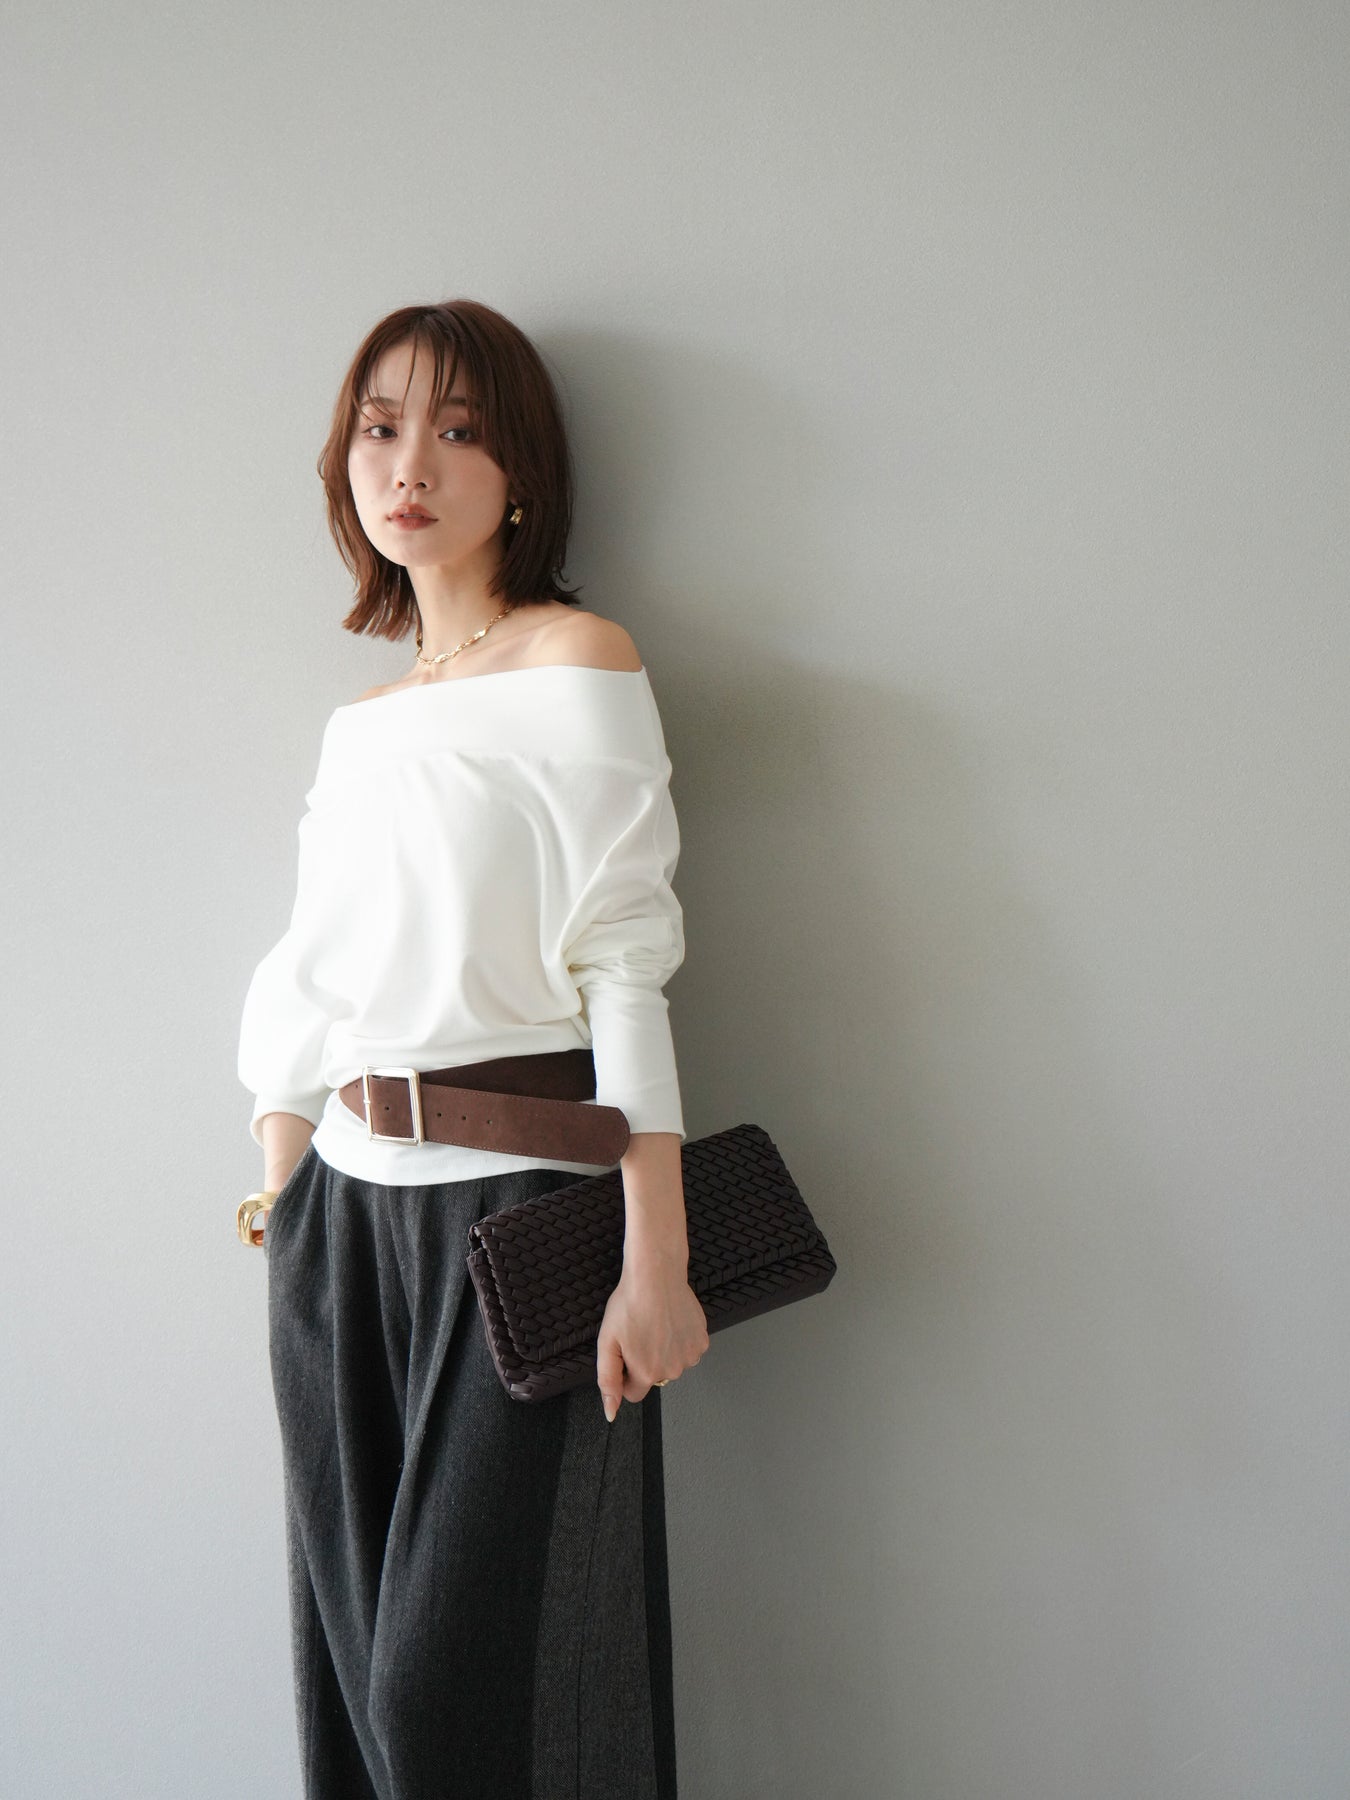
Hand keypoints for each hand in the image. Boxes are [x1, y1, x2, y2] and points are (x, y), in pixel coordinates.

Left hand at [595, 1262, 708, 1420]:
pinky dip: (680, 1341)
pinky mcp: (702, 1341)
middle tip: (640, 1334)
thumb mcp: (607, 1342)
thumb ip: (608, 1381)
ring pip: (673, 1365)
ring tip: (656, 1326)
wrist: (656, 1275)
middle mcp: (671, 1369)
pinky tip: (671, 1323)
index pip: (634, 1393)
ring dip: (665, 1352)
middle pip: (654, 1378)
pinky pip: (688, 1351)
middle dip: (646, 1362)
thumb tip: (611, 1412)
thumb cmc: (630, 1303)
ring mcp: (690, 1356)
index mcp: (647, 1373)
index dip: (626, 1374)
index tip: (626, 1352)